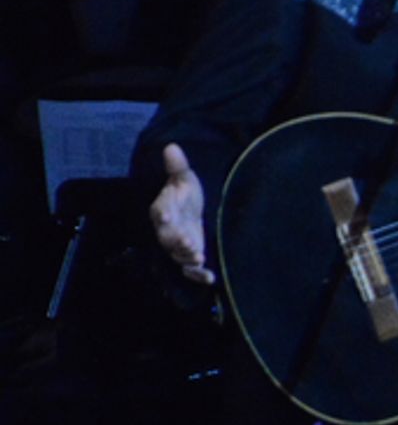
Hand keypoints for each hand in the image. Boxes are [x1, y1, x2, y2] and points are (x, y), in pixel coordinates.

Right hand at [149, 142, 214, 284]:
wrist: (193, 210)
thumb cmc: (186, 193)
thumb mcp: (185, 178)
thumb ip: (177, 166)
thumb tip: (171, 147)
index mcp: (163, 210)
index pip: (160, 211)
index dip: (163, 214)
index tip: (166, 216)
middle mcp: (168, 230)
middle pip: (168, 238)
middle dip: (176, 241)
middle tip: (188, 242)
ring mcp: (179, 246)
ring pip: (179, 255)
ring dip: (188, 258)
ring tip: (198, 256)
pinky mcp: (191, 257)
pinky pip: (192, 270)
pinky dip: (200, 276)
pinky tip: (211, 278)